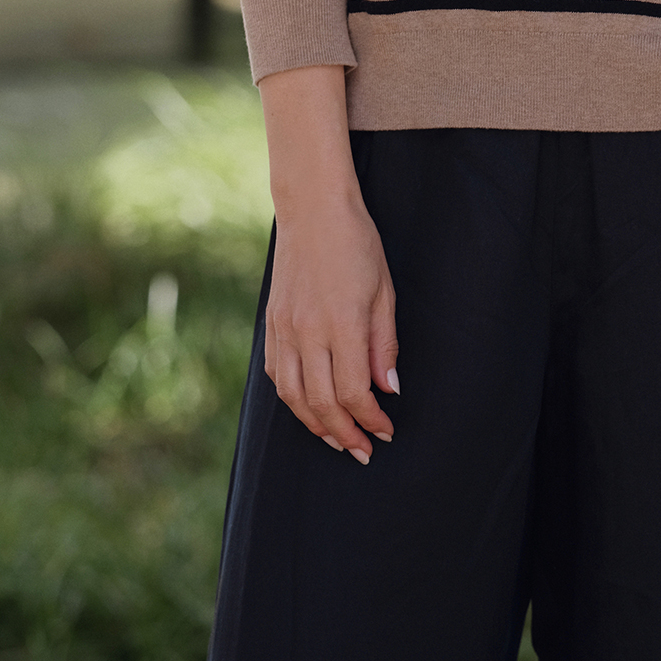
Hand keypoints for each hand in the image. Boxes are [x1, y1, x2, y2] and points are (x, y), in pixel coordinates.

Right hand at [259, 64, 397, 464]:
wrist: (313, 210)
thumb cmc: (357, 245)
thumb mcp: (383, 292)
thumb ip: (384, 344)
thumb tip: (388, 388)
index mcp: (341, 324)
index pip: (353, 392)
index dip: (370, 419)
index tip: (386, 431)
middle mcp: (307, 332)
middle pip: (322, 403)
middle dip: (345, 434)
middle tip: (363, 450)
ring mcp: (284, 329)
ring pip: (293, 396)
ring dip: (316, 425)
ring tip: (337, 439)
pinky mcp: (271, 324)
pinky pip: (277, 374)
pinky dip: (293, 399)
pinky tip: (309, 407)